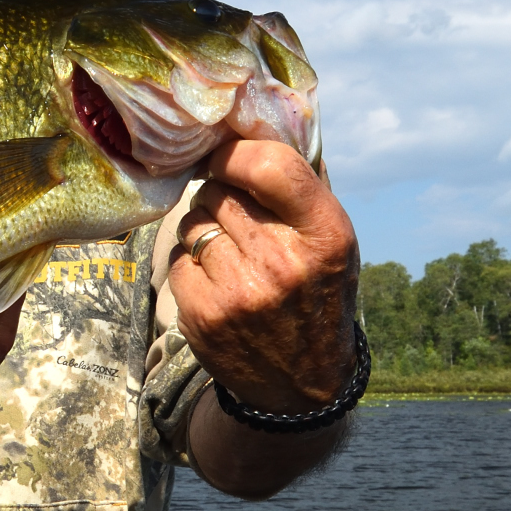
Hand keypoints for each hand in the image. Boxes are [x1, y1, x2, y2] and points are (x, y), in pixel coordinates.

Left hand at [167, 140, 359, 412]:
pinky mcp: (204, 315)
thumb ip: (303, 188)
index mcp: (325, 235)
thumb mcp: (333, 243)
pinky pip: (177, 260)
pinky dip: (189, 265)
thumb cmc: (316, 295)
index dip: (237, 155)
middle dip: (219, 196)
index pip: (271, 165)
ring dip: (202, 230)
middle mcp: (285, 262)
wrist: (301, 386)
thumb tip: (260, 123)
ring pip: (192, 223)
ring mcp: (241, 292)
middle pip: (220, 192)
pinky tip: (215, 282)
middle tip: (234, 218)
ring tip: (228, 254)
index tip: (226, 159)